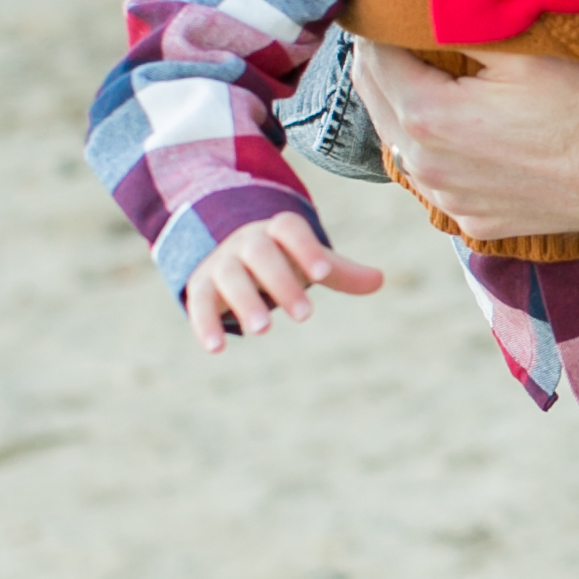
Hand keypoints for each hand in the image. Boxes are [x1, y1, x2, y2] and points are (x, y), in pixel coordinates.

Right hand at [184, 211, 383, 354]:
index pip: (289, 229)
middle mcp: (246, 243)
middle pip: (260, 253)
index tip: (322, 274)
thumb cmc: (280, 261)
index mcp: (276, 231)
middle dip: (281, 281)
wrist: (228, 257)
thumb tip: (380, 280)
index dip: (305, 248)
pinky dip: (205, 324)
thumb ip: (338, 272)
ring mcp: (220, 263)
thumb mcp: (307, 263)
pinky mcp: (200, 288)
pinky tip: (217, 348)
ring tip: (263, 330)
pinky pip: (198, 303)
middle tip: (305, 316)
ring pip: (230, 277)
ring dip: (245, 302)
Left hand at [350, 40, 578, 243]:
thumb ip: (459, 18)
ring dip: (410, 106)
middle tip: (396, 27)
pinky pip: (442, 178)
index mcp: (427, 118)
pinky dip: (442, 148)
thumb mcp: (522, 43)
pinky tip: (468, 123)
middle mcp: (427, 170)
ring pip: (406, 145)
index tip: (385, 0)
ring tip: (432, 70)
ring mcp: (454, 202)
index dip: (376, 23)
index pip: (371, 58)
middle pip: (378, 103)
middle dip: (383, 62)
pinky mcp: (481, 222)